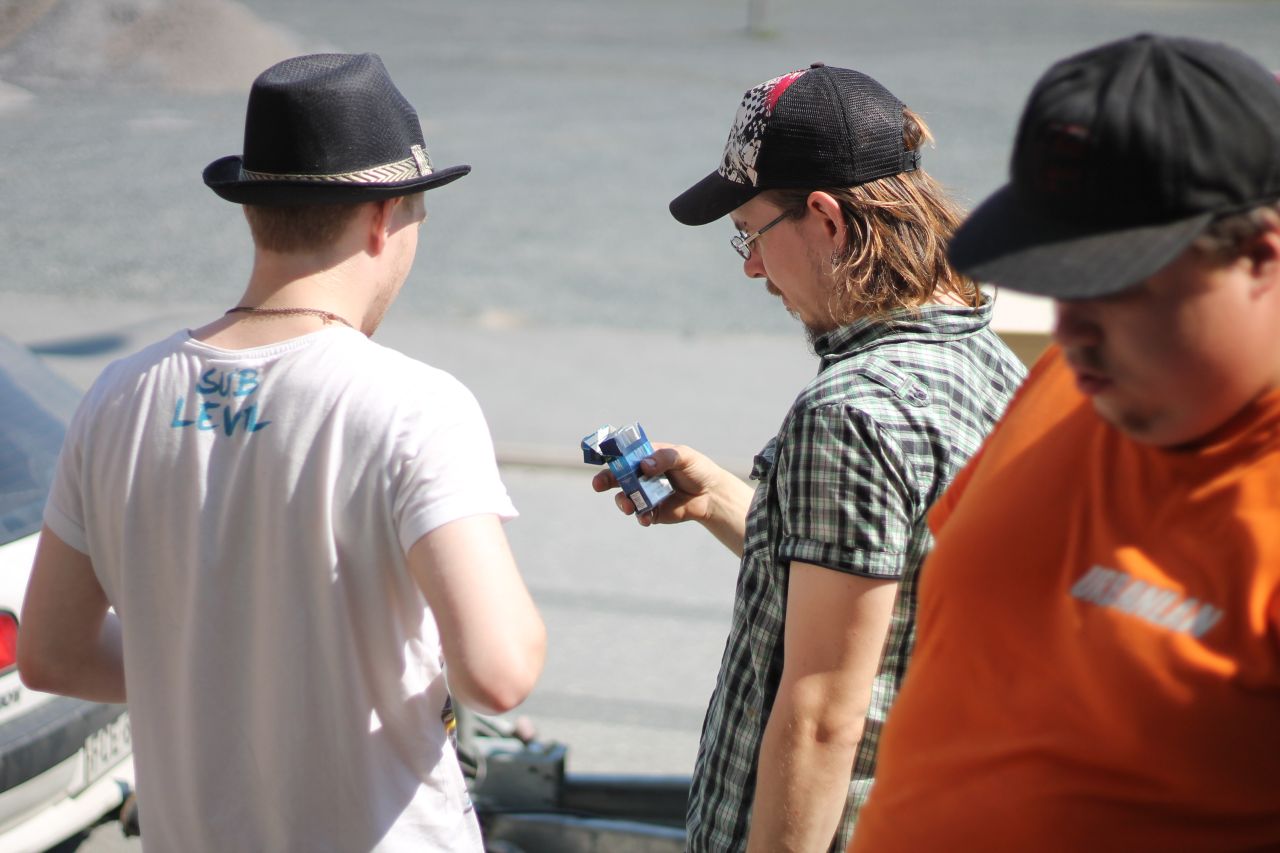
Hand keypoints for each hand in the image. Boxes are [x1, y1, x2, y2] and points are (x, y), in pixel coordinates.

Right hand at [590, 443, 720, 526]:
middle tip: (597, 484)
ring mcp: (645, 494)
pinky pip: (640, 514)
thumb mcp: (684, 456)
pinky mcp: (652, 511)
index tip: (596, 455)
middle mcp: (641, 475)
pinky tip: (646, 518)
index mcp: (646, 457)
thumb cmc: (697, 469)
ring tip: (628, 507)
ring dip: (623, 502)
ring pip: (625, 498)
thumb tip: (644, 466)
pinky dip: (640, 516)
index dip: (609, 454)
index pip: (624, 453)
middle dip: (604, 480)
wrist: (712, 494)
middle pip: (617, 476)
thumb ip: (664, 458)